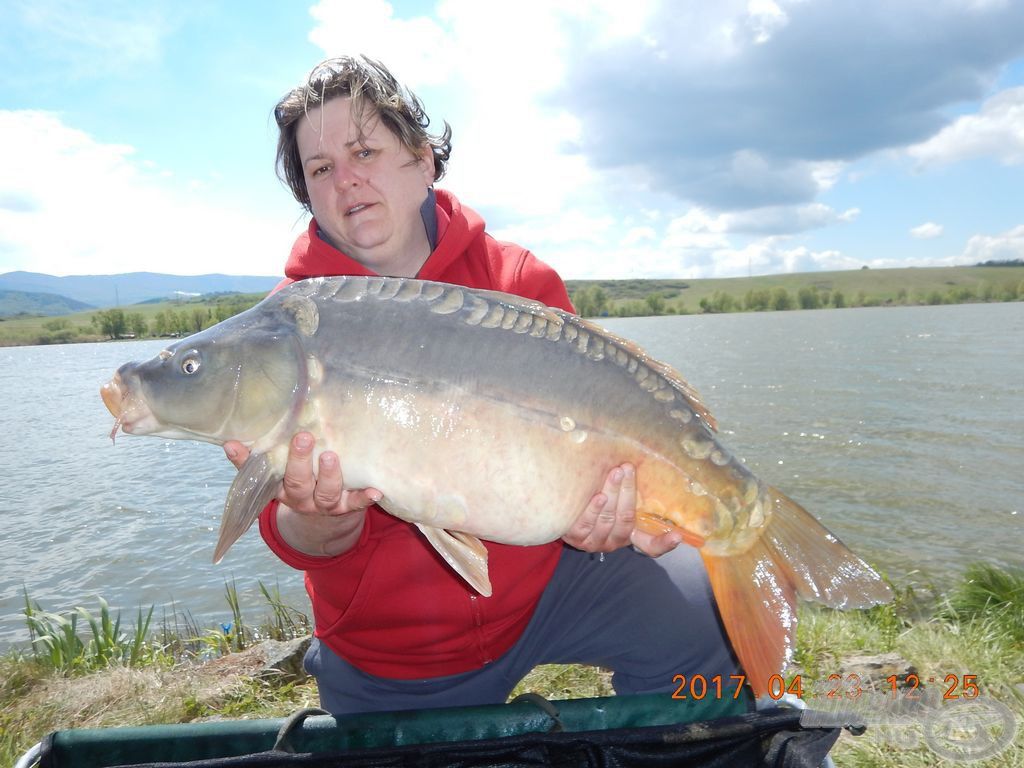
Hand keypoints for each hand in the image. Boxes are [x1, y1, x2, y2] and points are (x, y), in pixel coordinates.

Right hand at [223, 432, 381, 556]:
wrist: (324, 518)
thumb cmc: (299, 481)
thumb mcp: (278, 474)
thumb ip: (257, 458)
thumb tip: (228, 441)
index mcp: (280, 489)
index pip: (260, 476)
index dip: (246, 462)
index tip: (234, 445)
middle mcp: (301, 499)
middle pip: (297, 484)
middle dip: (299, 462)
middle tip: (303, 437)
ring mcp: (324, 504)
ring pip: (325, 494)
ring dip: (328, 476)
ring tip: (330, 456)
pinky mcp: (347, 506)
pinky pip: (356, 504)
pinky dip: (365, 498)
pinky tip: (376, 491)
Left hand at [561, 464, 682, 556]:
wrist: (565, 515)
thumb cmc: (596, 502)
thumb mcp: (615, 500)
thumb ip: (628, 492)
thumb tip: (634, 462)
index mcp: (629, 536)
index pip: (651, 545)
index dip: (665, 542)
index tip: (678, 535)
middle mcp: (614, 541)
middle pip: (626, 519)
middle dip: (627, 491)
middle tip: (627, 468)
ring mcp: (596, 542)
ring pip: (608, 519)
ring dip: (612, 494)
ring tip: (614, 473)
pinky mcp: (577, 539)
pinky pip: (586, 525)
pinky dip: (593, 510)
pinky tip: (598, 496)